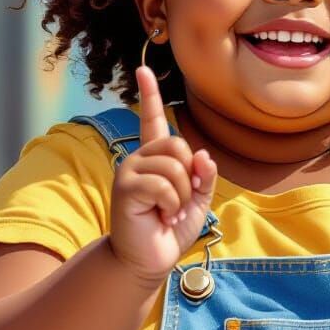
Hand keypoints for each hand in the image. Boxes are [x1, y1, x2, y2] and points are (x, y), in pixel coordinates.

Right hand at [108, 65, 217, 287]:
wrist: (149, 260)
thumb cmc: (170, 229)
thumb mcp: (198, 202)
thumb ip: (204, 178)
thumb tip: (202, 156)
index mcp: (156, 159)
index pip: (153, 120)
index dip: (150, 95)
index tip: (143, 69)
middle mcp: (139, 159)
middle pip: (178, 145)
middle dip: (189, 178)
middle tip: (179, 203)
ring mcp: (130, 171)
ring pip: (174, 166)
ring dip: (182, 195)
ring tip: (169, 212)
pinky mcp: (125, 187)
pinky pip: (163, 184)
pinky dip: (171, 204)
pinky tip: (161, 216)